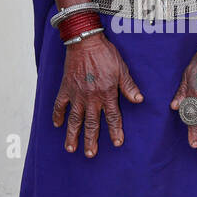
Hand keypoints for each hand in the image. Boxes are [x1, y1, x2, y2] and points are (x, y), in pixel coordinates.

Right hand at [53, 34, 142, 155]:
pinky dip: (58, 115)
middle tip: (90, 154)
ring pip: (74, 119)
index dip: (115, 130)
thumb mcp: (121, 69)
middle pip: (91, 123)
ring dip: (72, 134)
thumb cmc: (105, 54)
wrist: (84, 41)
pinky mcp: (66, 88)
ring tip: (71, 148)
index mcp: (107, 93)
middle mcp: (91, 97)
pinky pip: (60, 104)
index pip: (112, 116)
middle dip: (91, 140)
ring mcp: (77, 94)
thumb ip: (128, 86)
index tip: (117, 143)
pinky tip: (57, 125)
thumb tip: (139, 100)